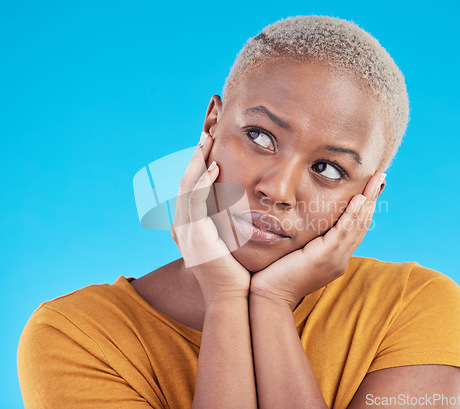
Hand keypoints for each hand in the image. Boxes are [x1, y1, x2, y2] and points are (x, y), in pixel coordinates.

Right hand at [171, 131, 250, 305]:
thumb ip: (229, 222)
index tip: (210, 147)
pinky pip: (195, 201)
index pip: (190, 188)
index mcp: (189, 227)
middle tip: (205, 134)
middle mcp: (182, 226)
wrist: (231, 297)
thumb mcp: (229, 241)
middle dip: (195, 157)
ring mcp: (186, 230)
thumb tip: (242, 206)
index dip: (197, 165)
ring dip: (197, 161)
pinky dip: (203, 181)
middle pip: (185, 182)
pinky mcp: (195, 234)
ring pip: (187, 186)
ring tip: (207, 140)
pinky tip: (214, 166)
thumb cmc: (236, 272)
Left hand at [250, 172, 386, 309]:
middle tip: (380, 177)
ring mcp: (335, 260)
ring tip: (376, 179)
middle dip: (372, 199)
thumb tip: (304, 223)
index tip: (370, 189)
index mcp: (335, 259)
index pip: (354, 229)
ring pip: (356, 225)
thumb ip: (307, 242)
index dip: (364, 208)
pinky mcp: (324, 258)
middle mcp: (340, 260)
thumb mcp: (297, 255)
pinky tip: (360, 199)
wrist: (270, 296)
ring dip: (368, 201)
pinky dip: (352, 214)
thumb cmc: (276, 275)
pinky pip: (342, 231)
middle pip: (361, 224)